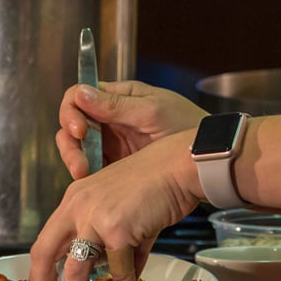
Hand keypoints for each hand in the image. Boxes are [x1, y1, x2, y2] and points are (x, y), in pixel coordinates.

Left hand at [28, 132, 201, 280]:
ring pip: (76, 270)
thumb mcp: (122, 205)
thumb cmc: (157, 181)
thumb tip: (121, 274)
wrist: (180, 166)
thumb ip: (114, 238)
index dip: (42, 265)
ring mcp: (95, 219)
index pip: (47, 237)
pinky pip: (119, 271)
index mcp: (75, 198)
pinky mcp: (117, 231)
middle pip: (45, 252)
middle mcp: (77, 207)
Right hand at [57, 80, 207, 179]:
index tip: (81, 130)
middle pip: (73, 125)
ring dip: (76, 162)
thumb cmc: (188, 125)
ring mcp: (112, 143)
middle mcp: (111, 118)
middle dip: (71, 145)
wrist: (210, 155)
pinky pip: (93, 169)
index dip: (72, 112)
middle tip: (80, 165)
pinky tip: (94, 186)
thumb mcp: (153, 112)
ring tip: (85, 176)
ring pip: (79, 149)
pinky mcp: (117, 165)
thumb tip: (81, 93)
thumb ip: (117, 105)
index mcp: (119, 97)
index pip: (79, 96)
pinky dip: (88, 178)